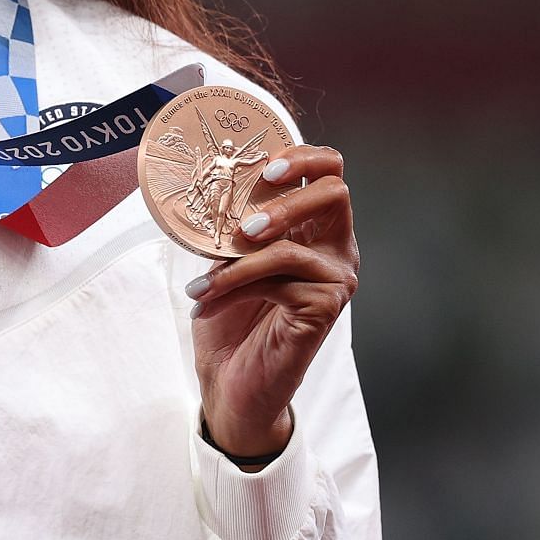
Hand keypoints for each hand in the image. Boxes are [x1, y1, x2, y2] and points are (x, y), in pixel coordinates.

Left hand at [185, 144, 358, 459]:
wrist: (231, 382)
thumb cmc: (231, 318)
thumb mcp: (225, 259)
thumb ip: (230, 223)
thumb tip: (209, 184)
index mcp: (316, 228)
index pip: (331, 172)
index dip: (303, 157)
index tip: (264, 167)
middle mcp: (336, 250)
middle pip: (336, 193)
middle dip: (285, 198)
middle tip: (246, 222)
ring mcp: (335, 280)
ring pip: (293, 246)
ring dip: (238, 260)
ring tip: (204, 277)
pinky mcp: (324, 309)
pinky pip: (276, 282)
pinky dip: (232, 286)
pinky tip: (205, 299)